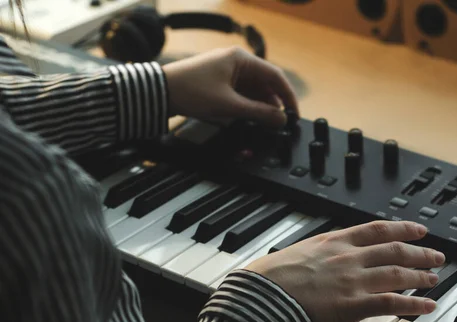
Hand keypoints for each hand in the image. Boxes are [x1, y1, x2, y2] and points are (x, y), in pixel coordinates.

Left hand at [163, 46, 297, 127]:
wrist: (158, 93)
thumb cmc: (190, 91)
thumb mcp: (229, 105)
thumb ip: (258, 113)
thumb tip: (281, 119)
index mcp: (241, 59)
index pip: (275, 76)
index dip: (288, 97)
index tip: (295, 114)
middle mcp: (236, 61)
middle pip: (265, 83)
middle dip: (274, 104)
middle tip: (280, 123)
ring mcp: (227, 71)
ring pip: (254, 89)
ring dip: (261, 106)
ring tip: (265, 123)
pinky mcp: (219, 82)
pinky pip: (242, 93)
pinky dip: (248, 105)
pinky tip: (250, 118)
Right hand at [245, 220, 445, 321]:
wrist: (264, 293)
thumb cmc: (273, 274)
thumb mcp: (299, 251)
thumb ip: (320, 251)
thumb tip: (325, 254)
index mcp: (335, 240)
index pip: (377, 229)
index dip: (403, 228)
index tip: (418, 229)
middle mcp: (348, 256)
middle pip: (394, 250)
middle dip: (419, 253)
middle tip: (436, 255)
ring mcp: (353, 279)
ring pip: (397, 274)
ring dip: (420, 276)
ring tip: (434, 279)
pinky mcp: (352, 303)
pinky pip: (390, 303)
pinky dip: (412, 304)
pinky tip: (426, 306)